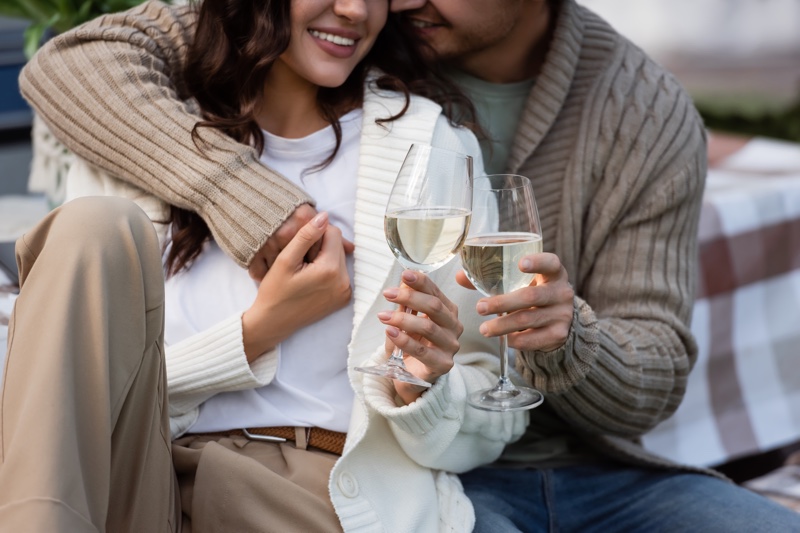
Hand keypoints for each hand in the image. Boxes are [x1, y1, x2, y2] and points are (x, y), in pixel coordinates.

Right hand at [242, 212, 351, 361]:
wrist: (273, 322)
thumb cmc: (274, 292)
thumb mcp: (285, 260)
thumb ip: (306, 236)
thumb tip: (324, 216)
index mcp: (330, 270)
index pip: (334, 233)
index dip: (315, 233)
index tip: (299, 247)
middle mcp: (344, 282)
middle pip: (338, 246)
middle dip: (320, 246)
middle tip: (300, 260)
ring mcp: (345, 292)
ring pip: (339, 258)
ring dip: (323, 258)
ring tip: (304, 271)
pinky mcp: (343, 298)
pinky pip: (339, 273)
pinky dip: (327, 270)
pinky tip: (310, 280)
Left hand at [379, 270, 462, 403]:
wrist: (413, 376)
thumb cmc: (412, 344)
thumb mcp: (407, 320)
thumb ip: (407, 304)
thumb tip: (404, 283)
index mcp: (447, 311)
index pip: (436, 292)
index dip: (420, 282)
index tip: (404, 274)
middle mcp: (454, 326)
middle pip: (434, 307)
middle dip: (409, 297)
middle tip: (388, 293)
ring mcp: (450, 346)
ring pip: (429, 327)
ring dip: (403, 319)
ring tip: (383, 316)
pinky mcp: (443, 365)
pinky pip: (423, 351)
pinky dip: (404, 340)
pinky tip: (391, 332)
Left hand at [456, 252, 573, 352]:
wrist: (558, 320)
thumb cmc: (532, 292)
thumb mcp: (521, 282)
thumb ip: (492, 277)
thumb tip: (460, 276)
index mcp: (553, 272)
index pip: (550, 263)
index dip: (537, 262)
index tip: (520, 264)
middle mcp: (561, 292)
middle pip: (531, 296)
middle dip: (502, 303)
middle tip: (480, 308)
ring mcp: (562, 314)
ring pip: (528, 319)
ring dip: (502, 325)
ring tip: (484, 329)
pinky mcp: (558, 334)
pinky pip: (533, 339)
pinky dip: (515, 339)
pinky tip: (503, 339)